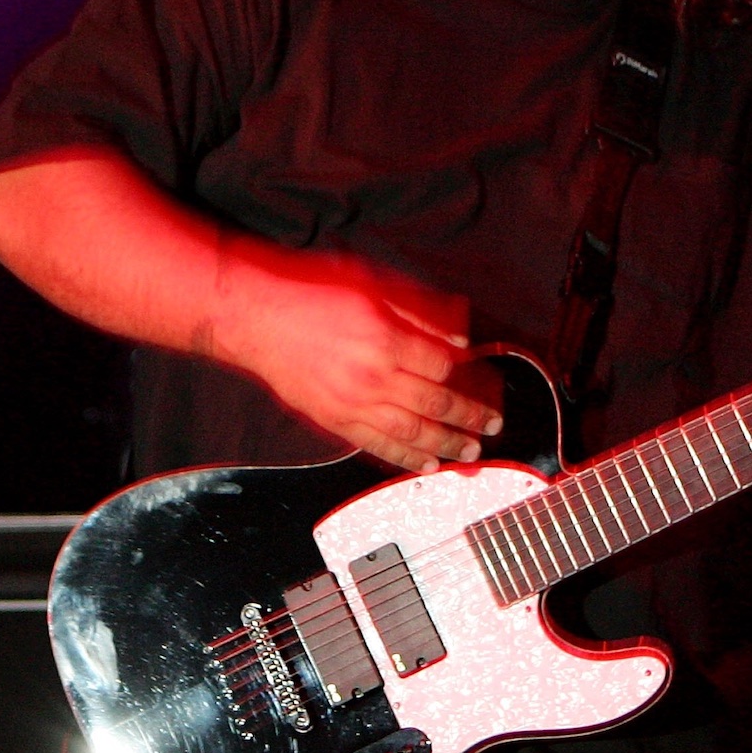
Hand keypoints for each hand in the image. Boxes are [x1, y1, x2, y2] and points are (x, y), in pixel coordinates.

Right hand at [224, 245, 500, 473]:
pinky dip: (407, 458)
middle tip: (494, 425)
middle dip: (470, 417)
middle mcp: (375, 379)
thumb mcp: (372, 288)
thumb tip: (458, 338)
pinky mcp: (336, 421)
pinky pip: (379, 446)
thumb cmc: (312, 295)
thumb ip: (419, 314)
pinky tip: (428, 464)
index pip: (442, 366)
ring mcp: (355, 405)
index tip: (484, 378)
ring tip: (472, 452)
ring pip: (413, 433)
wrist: (258, 320)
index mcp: (388, 341)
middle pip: (436, 404)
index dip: (468, 373)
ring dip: (448, 444)